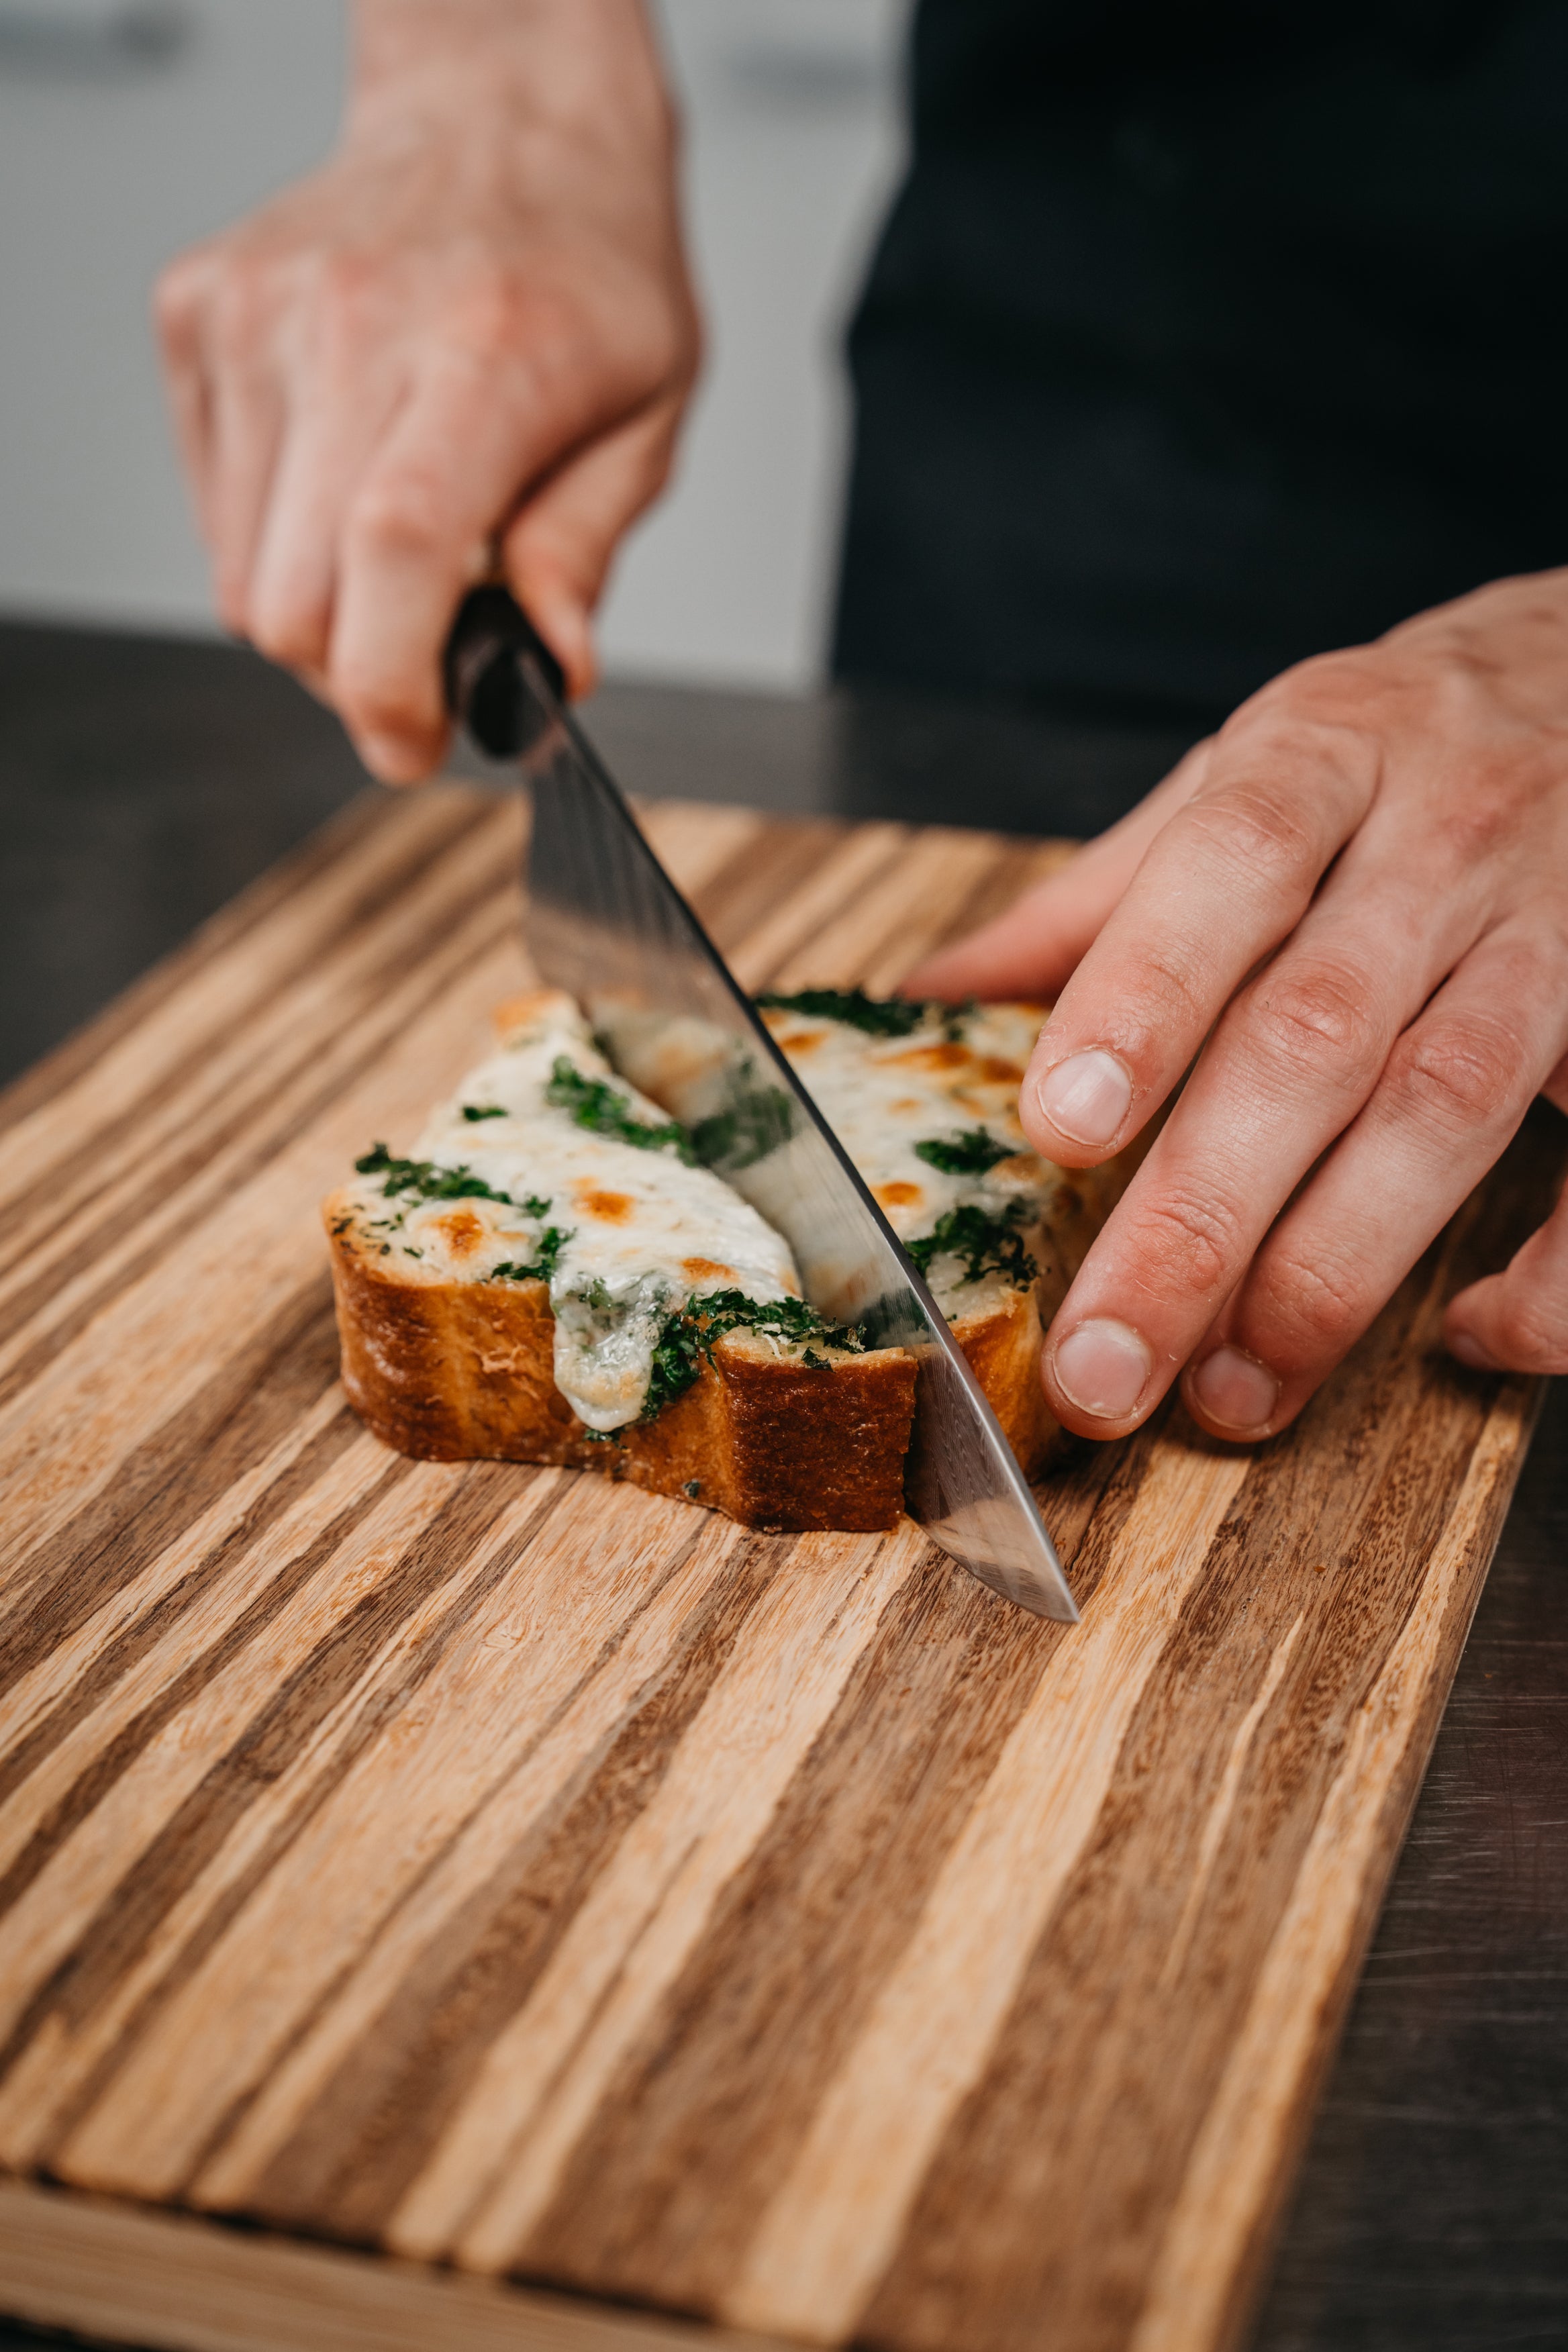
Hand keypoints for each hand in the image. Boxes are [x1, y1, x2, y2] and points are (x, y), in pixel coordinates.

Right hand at [156, 0, 697, 781]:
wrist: (500, 114)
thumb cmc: (586, 265)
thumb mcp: (647, 418)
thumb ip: (585, 553)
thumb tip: (546, 672)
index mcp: (483, 351)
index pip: (396, 548)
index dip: (392, 683)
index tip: (417, 742)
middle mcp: (351, 324)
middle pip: (296, 597)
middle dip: (358, 676)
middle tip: (426, 662)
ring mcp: (256, 315)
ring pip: (241, 574)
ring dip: (318, 613)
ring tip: (397, 557)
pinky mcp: (198, 315)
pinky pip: (214, 510)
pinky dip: (275, 540)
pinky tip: (344, 484)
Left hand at [910, 572, 1567, 1440]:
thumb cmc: (1400, 749)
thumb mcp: (1249, 769)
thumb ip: (1101, 897)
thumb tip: (928, 1003)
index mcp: (1321, 756)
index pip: (1227, 866)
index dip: (1143, 997)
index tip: (1061, 1130)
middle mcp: (1445, 838)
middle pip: (1317, 1033)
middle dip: (1201, 1213)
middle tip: (1105, 1360)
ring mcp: (1563, 927)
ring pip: (1449, 1107)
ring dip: (1335, 1270)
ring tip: (1232, 1391)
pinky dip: (1551, 1271)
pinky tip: (1467, 1336)